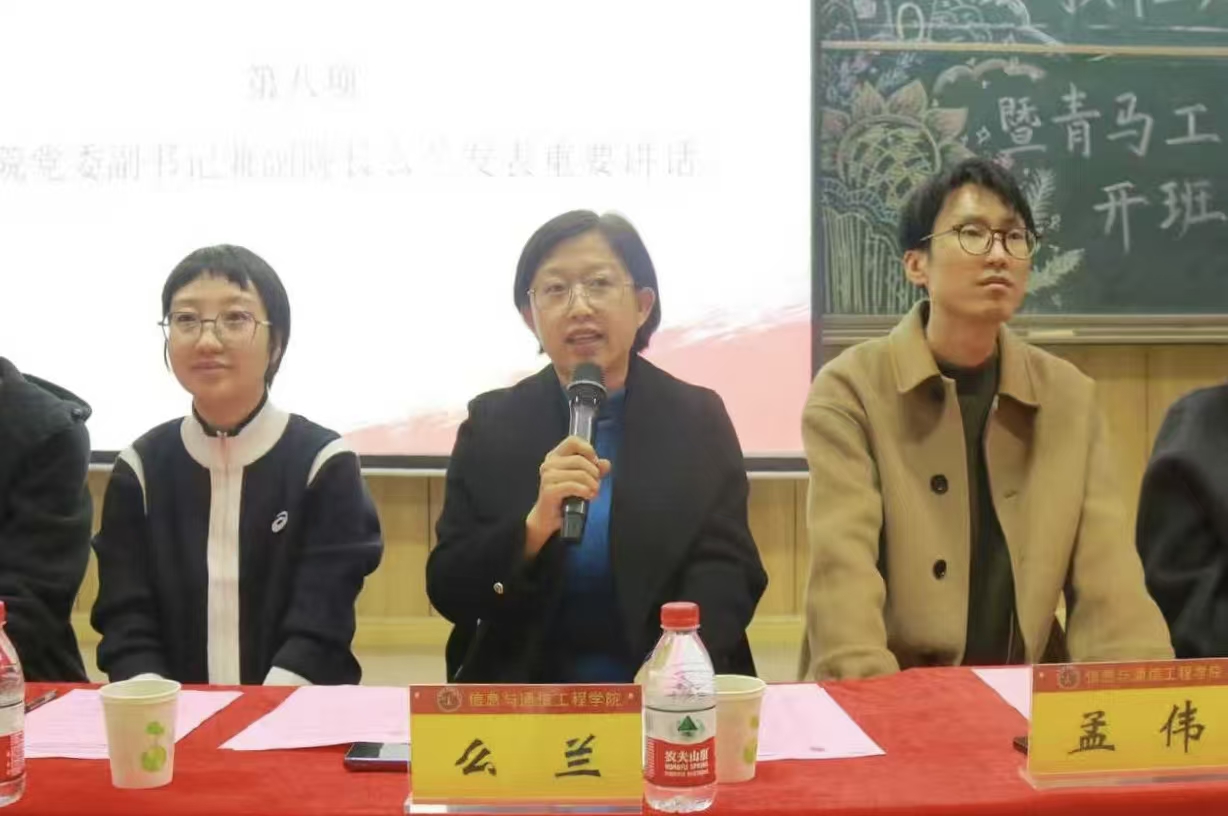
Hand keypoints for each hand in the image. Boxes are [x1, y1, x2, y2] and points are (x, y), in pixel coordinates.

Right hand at [525, 436, 610, 555]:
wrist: (548, 517)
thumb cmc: (564, 496)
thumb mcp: (582, 479)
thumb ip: (594, 469)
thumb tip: (606, 463)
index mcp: (555, 456)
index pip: (572, 441)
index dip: (588, 449)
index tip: (595, 462)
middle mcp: (549, 463)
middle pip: (579, 460)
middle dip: (594, 472)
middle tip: (597, 483)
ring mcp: (548, 477)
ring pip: (579, 474)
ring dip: (592, 484)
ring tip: (595, 491)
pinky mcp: (549, 490)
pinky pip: (573, 486)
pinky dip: (586, 491)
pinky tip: (589, 496)